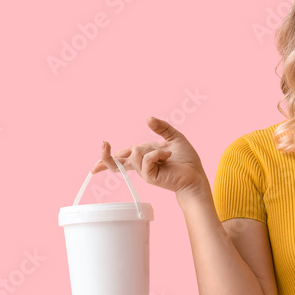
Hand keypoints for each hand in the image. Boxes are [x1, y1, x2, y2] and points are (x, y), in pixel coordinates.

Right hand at [92, 117, 207, 195]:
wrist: (195, 175)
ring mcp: (144, 171)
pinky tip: (168, 157)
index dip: (109, 155)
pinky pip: (146, 159)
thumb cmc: (186, 160)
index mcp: (144, 155)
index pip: (123, 155)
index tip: (98, 154)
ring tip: (167, 155)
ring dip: (152, 150)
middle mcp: (141, 164)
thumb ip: (162, 127)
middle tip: (103, 143)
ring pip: (134, 154)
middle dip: (105, 156)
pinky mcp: (150, 176)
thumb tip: (148, 118)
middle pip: (116, 162)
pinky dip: (157, 154)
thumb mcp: (174, 138)